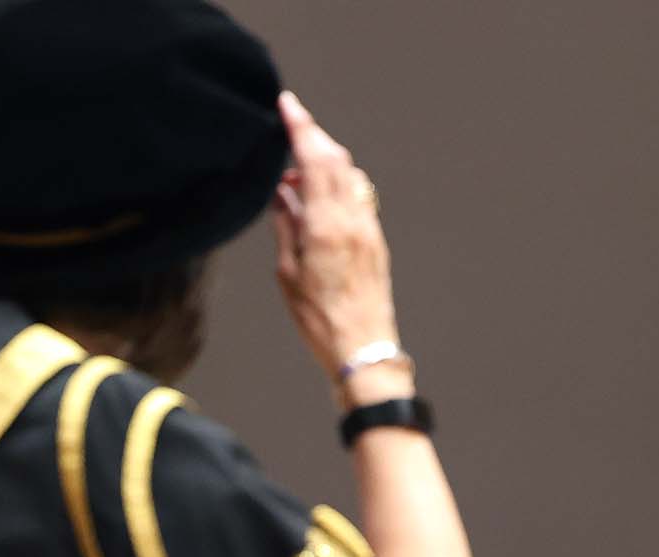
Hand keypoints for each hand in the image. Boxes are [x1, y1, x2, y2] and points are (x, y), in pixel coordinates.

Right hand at [270, 91, 404, 393]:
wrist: (363, 349)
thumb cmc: (321, 319)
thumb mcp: (288, 272)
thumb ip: (286, 225)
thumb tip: (283, 192)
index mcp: (327, 226)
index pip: (316, 160)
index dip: (302, 128)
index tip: (288, 105)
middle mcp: (353, 221)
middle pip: (337, 160)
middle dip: (314, 136)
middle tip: (292, 124)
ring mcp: (369, 230)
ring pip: (350, 176)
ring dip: (326, 160)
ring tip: (297, 167)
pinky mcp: (376, 241)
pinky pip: (358, 197)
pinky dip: (338, 183)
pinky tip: (318, 194)